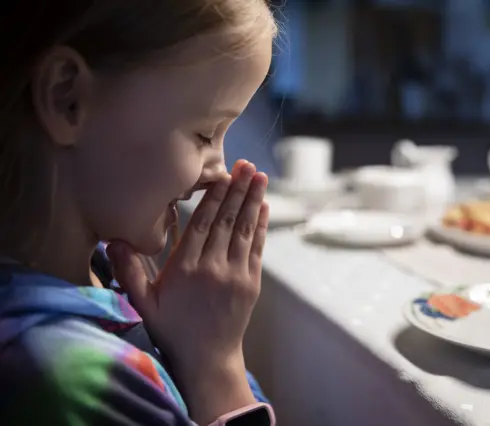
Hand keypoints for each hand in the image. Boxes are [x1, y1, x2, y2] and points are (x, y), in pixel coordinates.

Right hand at [107, 159, 268, 421]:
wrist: (208, 358)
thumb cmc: (173, 330)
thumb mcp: (145, 304)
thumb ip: (130, 273)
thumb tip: (114, 241)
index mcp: (186, 269)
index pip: (202, 224)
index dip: (213, 197)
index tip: (220, 174)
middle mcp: (213, 267)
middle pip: (226, 220)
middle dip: (237, 190)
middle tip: (246, 164)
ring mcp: (236, 274)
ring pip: (244, 230)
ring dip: (253, 201)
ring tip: (259, 176)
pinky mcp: (251, 282)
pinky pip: (257, 247)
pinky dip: (260, 226)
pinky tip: (263, 207)